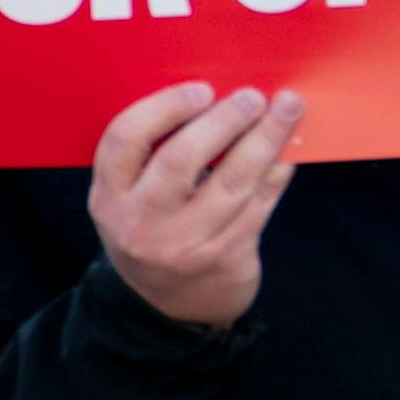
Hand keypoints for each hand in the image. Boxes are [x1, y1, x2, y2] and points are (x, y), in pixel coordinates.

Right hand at [91, 83, 301, 329]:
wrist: (171, 308)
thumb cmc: (154, 231)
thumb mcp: (130, 200)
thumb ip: (152, 156)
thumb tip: (216, 96)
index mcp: (109, 197)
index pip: (125, 140)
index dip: (164, 108)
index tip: (201, 90)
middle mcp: (141, 222)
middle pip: (181, 159)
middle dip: (223, 120)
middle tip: (252, 96)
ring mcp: (185, 244)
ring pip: (231, 181)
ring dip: (265, 138)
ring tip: (288, 107)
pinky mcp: (226, 257)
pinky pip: (260, 203)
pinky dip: (279, 171)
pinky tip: (290, 148)